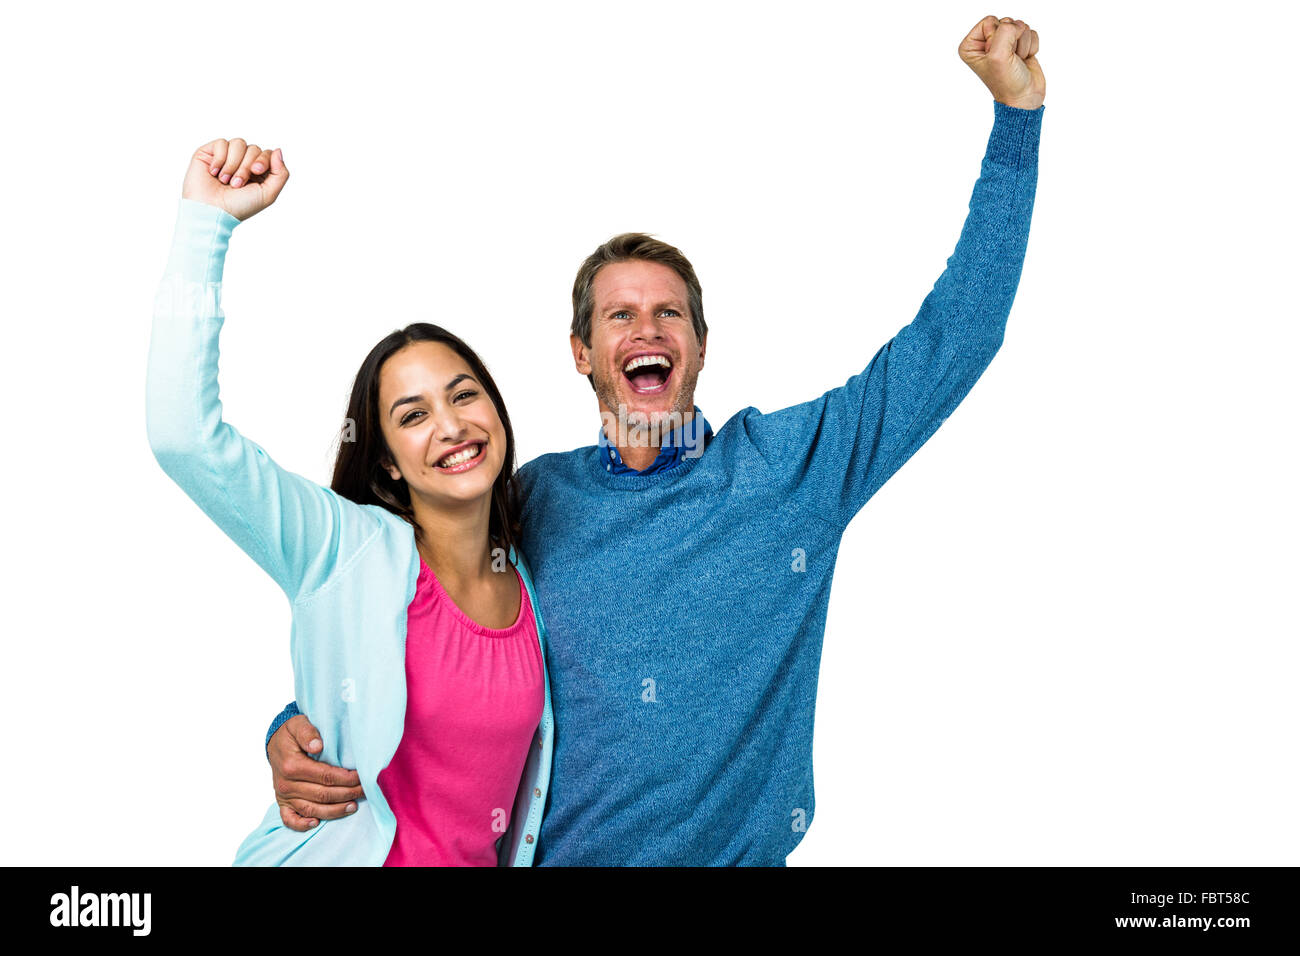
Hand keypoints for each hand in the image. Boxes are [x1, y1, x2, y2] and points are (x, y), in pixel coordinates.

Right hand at [181, 137, 288, 221]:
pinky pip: (221, 143)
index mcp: (257, 173)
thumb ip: (281, 173)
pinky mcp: (209, 153)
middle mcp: (242, 163)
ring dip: (233, 164)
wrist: (212, 211)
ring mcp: (226, 157)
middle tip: (237, 184)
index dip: (263, 159)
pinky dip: (219, 158)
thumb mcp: (268, 194)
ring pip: (238, 143)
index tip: (256, 171)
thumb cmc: (239, 206)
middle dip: (246, 166)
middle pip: (253, 148)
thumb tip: (278, 150)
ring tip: (225, 180)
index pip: (267, 153)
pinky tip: (214, 172)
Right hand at [268, 714, 363, 830]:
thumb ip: (308, 733)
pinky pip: (289, 819)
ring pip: (311, 809)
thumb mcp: (298, 724)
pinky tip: (317, 823)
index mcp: (292, 765)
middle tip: (364, 791)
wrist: (275, 742)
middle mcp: (286, 784)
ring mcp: (283, 795)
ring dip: (334, 811)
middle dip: (347, 794)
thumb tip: (318, 745)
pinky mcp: (282, 803)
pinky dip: (302, 825)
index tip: (361, 777)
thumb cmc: (291, 733)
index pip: (325, 776)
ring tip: (353, 807)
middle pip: (322, 794)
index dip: (345, 779)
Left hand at [959, 15, 1044, 110]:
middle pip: (1006, 22)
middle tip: (1009, 59)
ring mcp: (1003, 43)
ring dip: (1022, 44)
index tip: (996, 57)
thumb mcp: (998, 56)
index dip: (997, 38)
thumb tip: (1017, 25)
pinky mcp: (1019, 44)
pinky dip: (1030, 46)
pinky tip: (1024, 60)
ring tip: (1016, 61)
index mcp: (971, 45)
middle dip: (1012, 40)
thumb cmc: (1007, 83)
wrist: (1025, 97)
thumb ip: (1005, 31)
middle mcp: (985, 42)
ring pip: (1020, 26)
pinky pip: (1030, 32)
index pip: (989, 21)